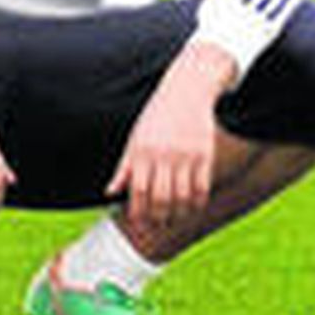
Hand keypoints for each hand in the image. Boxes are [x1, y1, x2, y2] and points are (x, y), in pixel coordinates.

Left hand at [107, 41, 237, 231]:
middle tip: (159, 225)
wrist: (187, 89)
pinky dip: (197, 202)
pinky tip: (192, 206)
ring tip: (175, 219)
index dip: (138, 211)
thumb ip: (124, 167)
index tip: (139, 222)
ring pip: (182, 197)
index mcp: (143, 150)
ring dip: (178, 214)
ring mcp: (186, 154)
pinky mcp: (204, 153)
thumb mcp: (135, 137)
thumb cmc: (157, 116)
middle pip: (161, 198)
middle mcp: (164, 154)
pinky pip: (201, 187)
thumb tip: (110, 193)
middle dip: (158, 218)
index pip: (138, 190)